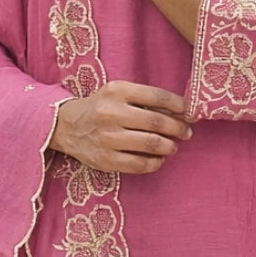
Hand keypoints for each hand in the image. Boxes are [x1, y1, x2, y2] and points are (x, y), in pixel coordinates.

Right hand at [49, 81, 191, 173]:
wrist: (66, 126)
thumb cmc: (100, 107)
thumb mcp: (118, 93)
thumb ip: (145, 99)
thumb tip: (181, 111)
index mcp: (117, 92)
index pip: (158, 97)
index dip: (180, 106)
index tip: (189, 112)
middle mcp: (111, 114)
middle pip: (158, 122)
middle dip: (179, 128)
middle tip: (186, 132)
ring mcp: (107, 138)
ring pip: (152, 144)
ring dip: (169, 146)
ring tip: (172, 146)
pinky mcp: (105, 160)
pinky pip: (140, 165)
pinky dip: (155, 163)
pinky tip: (158, 158)